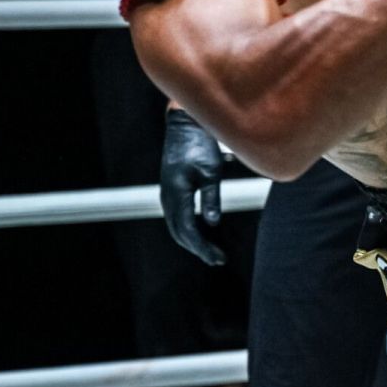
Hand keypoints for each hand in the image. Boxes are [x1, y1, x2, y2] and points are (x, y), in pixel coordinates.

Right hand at [161, 107, 225, 265]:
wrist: (185, 126)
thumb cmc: (201, 146)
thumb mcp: (211, 171)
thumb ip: (211, 197)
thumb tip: (213, 223)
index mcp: (177, 194)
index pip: (188, 230)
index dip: (203, 247)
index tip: (219, 259)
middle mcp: (168, 198)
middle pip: (180, 233)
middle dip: (198, 249)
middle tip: (218, 260)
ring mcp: (167, 194)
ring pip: (176, 226)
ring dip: (192, 241)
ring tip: (211, 252)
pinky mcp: (171, 189)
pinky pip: (177, 216)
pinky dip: (188, 229)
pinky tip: (201, 233)